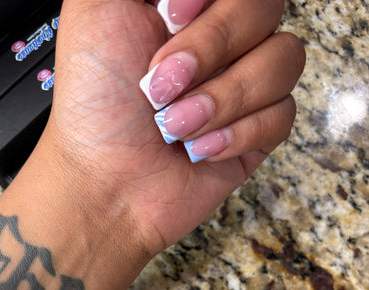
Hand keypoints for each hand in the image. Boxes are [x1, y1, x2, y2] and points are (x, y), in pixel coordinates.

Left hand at [46, 0, 304, 255]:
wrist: (105, 185)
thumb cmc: (93, 107)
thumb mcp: (94, 11)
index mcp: (187, 5)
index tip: (168, 17)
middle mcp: (220, 39)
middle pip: (266, 7)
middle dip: (208, 49)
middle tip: (160, 86)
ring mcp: (243, 84)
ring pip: (283, 59)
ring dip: (222, 98)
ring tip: (175, 126)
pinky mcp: (258, 130)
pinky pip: (283, 113)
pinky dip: (237, 133)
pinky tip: (199, 148)